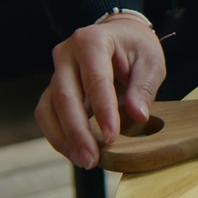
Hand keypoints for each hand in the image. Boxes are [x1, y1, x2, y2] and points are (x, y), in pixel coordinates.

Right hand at [35, 16, 165, 168]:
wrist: (119, 36)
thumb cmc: (136, 48)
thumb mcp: (150, 61)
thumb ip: (143, 87)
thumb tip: (138, 116)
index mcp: (92, 40)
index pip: (95, 79)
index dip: (103, 111)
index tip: (111, 138)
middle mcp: (66, 55)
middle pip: (65, 97)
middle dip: (78, 132)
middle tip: (93, 159)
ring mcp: (56, 72)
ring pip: (49, 109)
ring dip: (64, 139)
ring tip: (85, 161)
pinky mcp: (52, 89)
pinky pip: (47, 115)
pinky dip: (59, 137)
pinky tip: (76, 153)